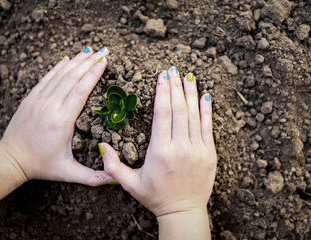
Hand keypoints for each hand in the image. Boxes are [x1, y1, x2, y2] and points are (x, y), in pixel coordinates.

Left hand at [0, 46, 113, 185]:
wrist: (12, 159)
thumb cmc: (41, 166)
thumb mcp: (68, 173)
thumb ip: (92, 177)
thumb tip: (113, 178)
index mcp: (62, 121)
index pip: (81, 91)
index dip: (94, 74)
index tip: (105, 62)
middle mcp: (50, 106)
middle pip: (72, 78)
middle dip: (90, 62)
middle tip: (104, 50)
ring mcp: (39, 100)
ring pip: (60, 75)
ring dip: (76, 61)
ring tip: (90, 50)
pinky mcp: (31, 99)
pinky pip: (47, 78)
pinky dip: (58, 67)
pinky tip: (67, 60)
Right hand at [99, 67, 216, 215]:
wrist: (183, 212)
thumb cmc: (155, 197)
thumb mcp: (130, 184)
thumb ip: (113, 165)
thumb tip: (101, 145)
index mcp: (160, 152)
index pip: (162, 114)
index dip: (162, 92)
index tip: (162, 76)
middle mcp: (180, 148)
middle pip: (178, 110)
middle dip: (175, 87)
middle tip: (173, 70)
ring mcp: (197, 150)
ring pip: (194, 115)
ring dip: (190, 93)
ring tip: (188, 76)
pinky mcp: (209, 154)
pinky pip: (208, 127)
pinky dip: (207, 110)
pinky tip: (205, 95)